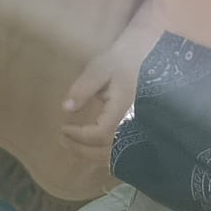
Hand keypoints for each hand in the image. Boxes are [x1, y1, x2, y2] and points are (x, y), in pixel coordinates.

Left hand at [61, 34, 146, 154]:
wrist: (148, 56)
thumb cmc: (122, 60)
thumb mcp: (100, 69)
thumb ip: (84, 88)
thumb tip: (66, 108)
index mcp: (124, 111)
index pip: (100, 134)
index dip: (80, 136)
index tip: (63, 129)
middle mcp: (133, 125)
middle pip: (107, 150)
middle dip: (82, 149)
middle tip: (62, 140)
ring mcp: (139, 130)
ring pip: (116, 154)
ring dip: (93, 155)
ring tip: (73, 146)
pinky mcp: (139, 129)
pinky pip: (123, 150)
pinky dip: (106, 153)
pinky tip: (93, 148)